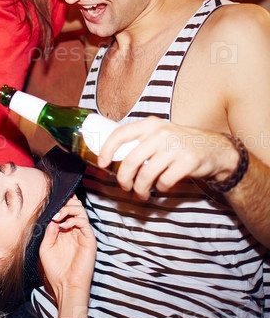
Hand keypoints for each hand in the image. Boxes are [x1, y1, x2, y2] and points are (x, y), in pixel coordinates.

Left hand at [39, 195, 95, 317]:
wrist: (65, 285)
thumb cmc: (55, 269)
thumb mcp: (46, 246)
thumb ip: (49, 231)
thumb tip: (53, 217)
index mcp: (65, 231)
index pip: (66, 211)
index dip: (61, 203)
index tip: (51, 199)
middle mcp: (75, 231)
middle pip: (76, 206)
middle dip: (66, 202)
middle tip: (56, 205)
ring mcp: (83, 234)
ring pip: (80, 211)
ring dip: (67, 209)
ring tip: (57, 217)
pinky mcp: (90, 240)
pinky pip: (84, 222)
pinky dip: (73, 220)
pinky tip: (63, 226)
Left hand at [98, 117, 238, 198]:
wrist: (214, 149)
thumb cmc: (179, 144)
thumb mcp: (159, 134)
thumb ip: (139, 141)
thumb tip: (111, 157)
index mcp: (150, 124)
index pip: (120, 134)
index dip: (107, 150)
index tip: (102, 163)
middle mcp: (161, 133)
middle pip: (131, 161)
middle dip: (123, 179)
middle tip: (124, 187)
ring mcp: (175, 147)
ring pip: (146, 174)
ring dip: (140, 188)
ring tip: (141, 193)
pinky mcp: (188, 161)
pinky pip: (165, 181)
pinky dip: (160, 188)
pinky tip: (161, 187)